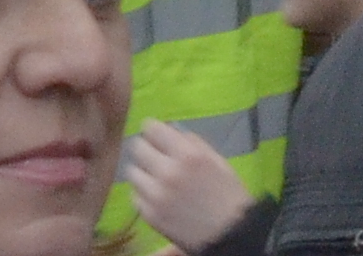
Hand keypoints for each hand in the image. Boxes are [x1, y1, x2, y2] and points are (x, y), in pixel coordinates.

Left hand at [123, 120, 250, 251]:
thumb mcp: (216, 160)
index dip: (153, 130)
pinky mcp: (150, 215)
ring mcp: (156, 196)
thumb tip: (171, 130)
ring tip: (155, 177)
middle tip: (154, 155)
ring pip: (133, 172)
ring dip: (143, 171)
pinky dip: (144, 193)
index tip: (155, 134)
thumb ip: (192, 143)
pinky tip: (157, 195)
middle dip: (146, 148)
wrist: (229, 234)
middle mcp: (168, 172)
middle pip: (138, 148)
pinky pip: (136, 195)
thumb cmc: (228, 195)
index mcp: (188, 155)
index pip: (152, 129)